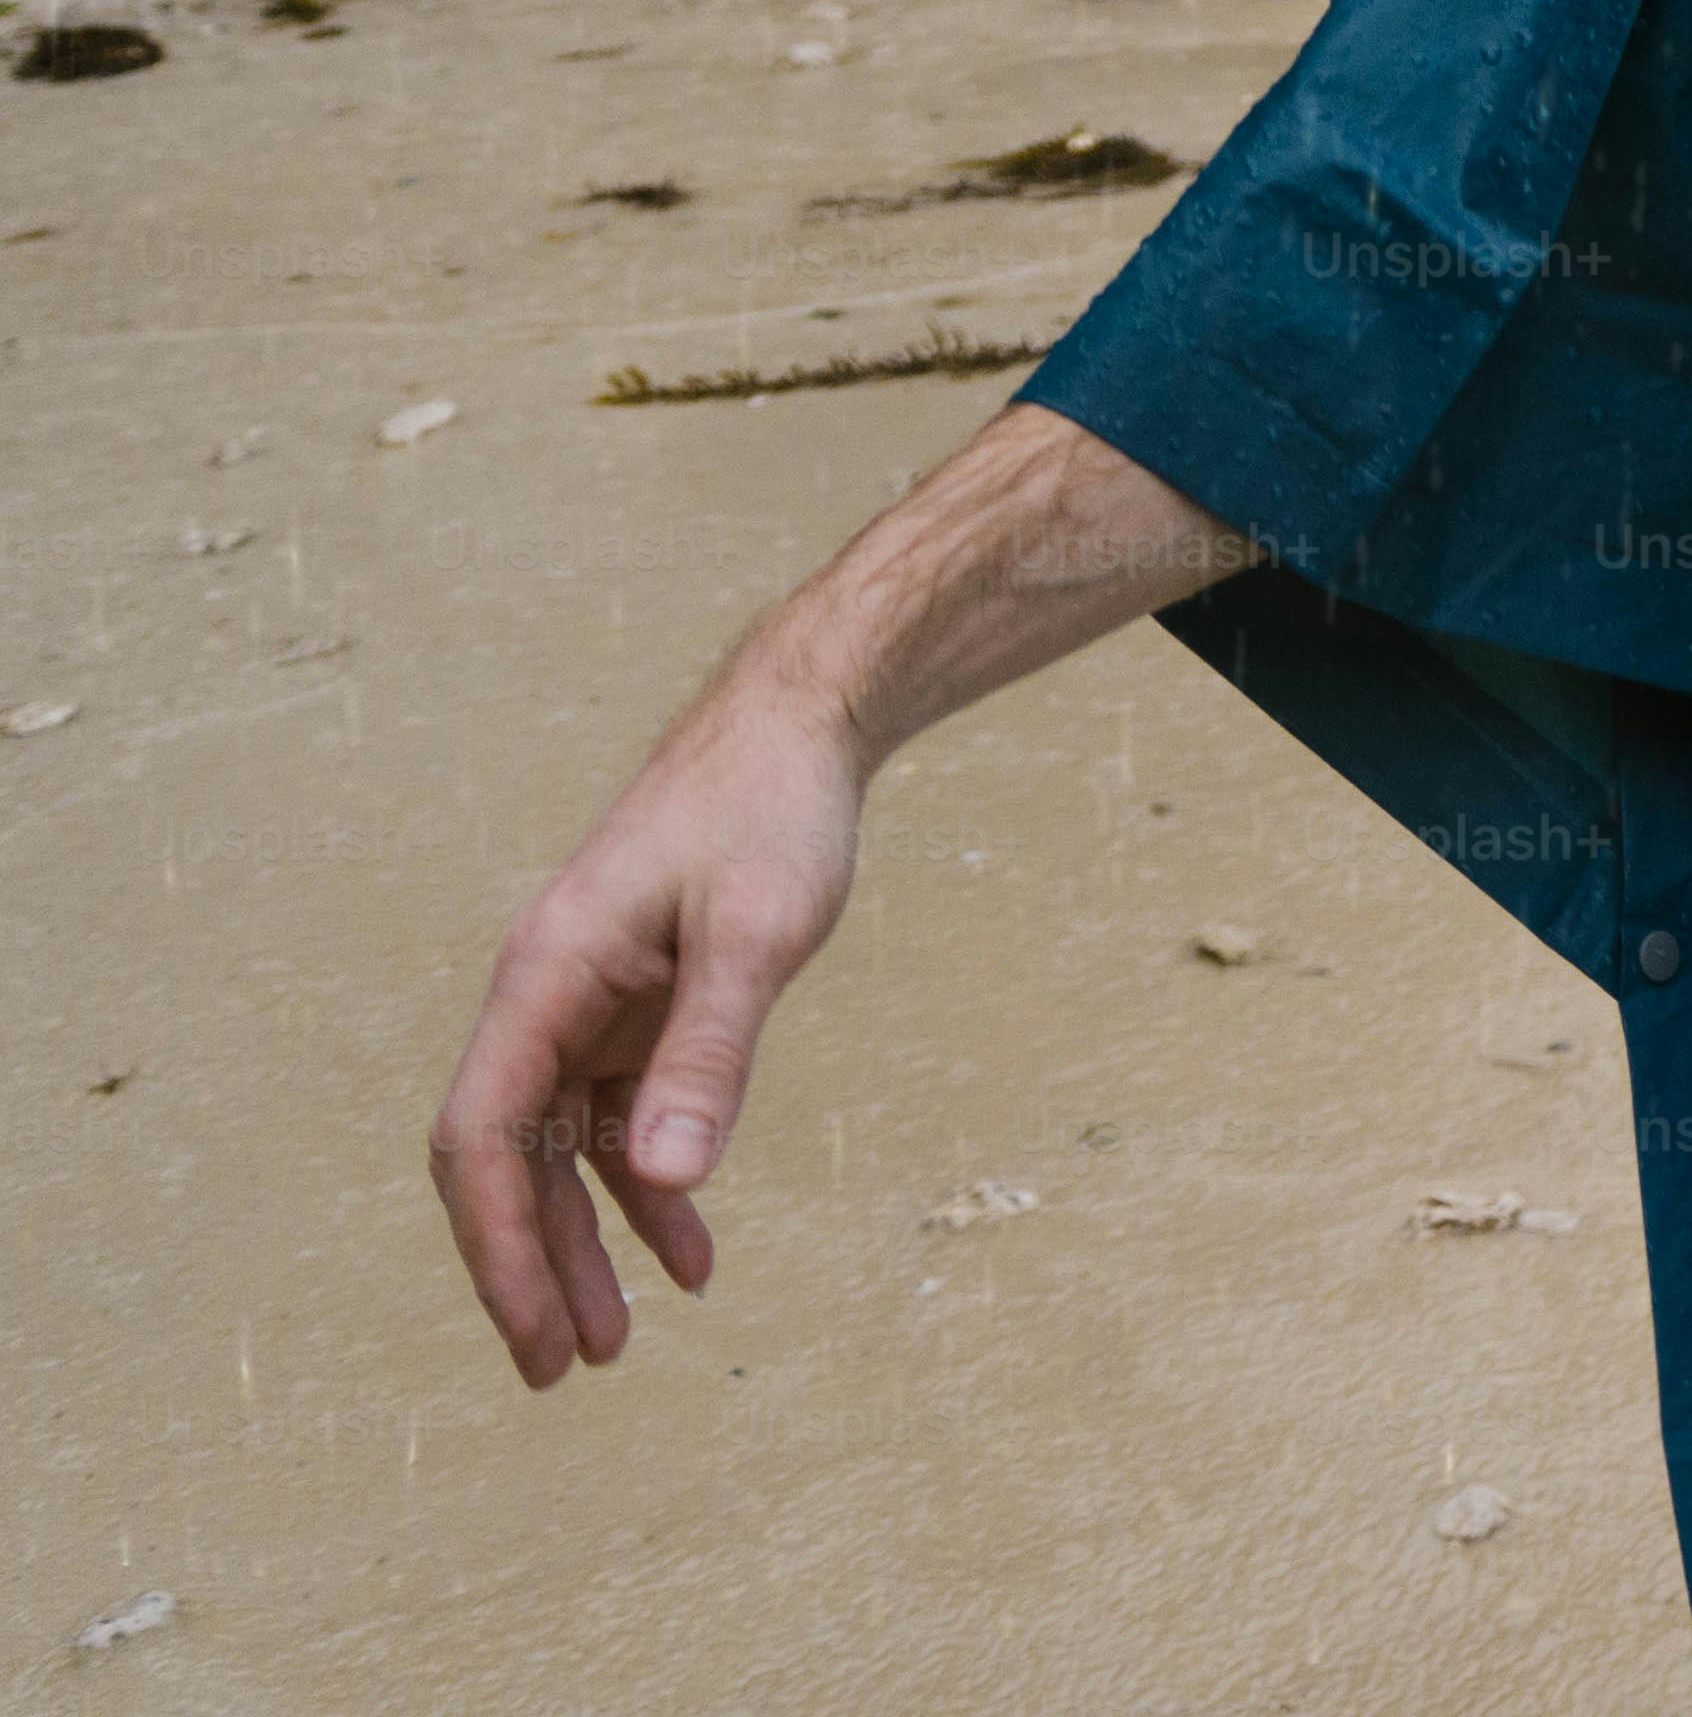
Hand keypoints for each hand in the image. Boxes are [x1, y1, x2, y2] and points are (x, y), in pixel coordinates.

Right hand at [426, 665, 864, 1385]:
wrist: (801, 730)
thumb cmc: (771, 814)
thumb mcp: (756, 933)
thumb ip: (712, 1051)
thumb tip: (668, 1175)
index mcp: (542, 980)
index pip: (480, 1139)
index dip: (497, 1246)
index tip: (533, 1334)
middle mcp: (546, 999)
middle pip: (505, 1161)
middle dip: (528, 1269)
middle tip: (563, 1372)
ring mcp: (590, 1006)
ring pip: (560, 1151)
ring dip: (586, 1244)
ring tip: (619, 1342)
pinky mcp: (640, 1008)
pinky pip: (621, 1120)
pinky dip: (650, 1189)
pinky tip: (695, 1254)